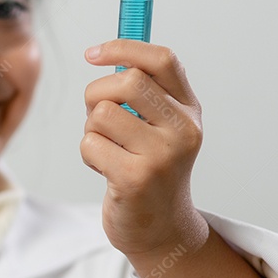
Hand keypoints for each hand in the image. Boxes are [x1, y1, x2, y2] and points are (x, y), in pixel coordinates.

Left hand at [80, 40, 205, 258]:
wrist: (162, 230)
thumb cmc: (151, 171)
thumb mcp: (161, 129)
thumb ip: (145, 93)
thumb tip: (108, 55)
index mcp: (189, 110)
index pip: (162, 60)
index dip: (123, 48)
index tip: (92, 54)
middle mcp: (183, 130)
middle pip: (126, 82)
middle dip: (96, 94)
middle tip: (97, 117)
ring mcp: (161, 155)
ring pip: (101, 114)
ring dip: (91, 130)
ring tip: (107, 149)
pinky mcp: (135, 178)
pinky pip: (90, 144)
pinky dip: (88, 155)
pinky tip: (106, 170)